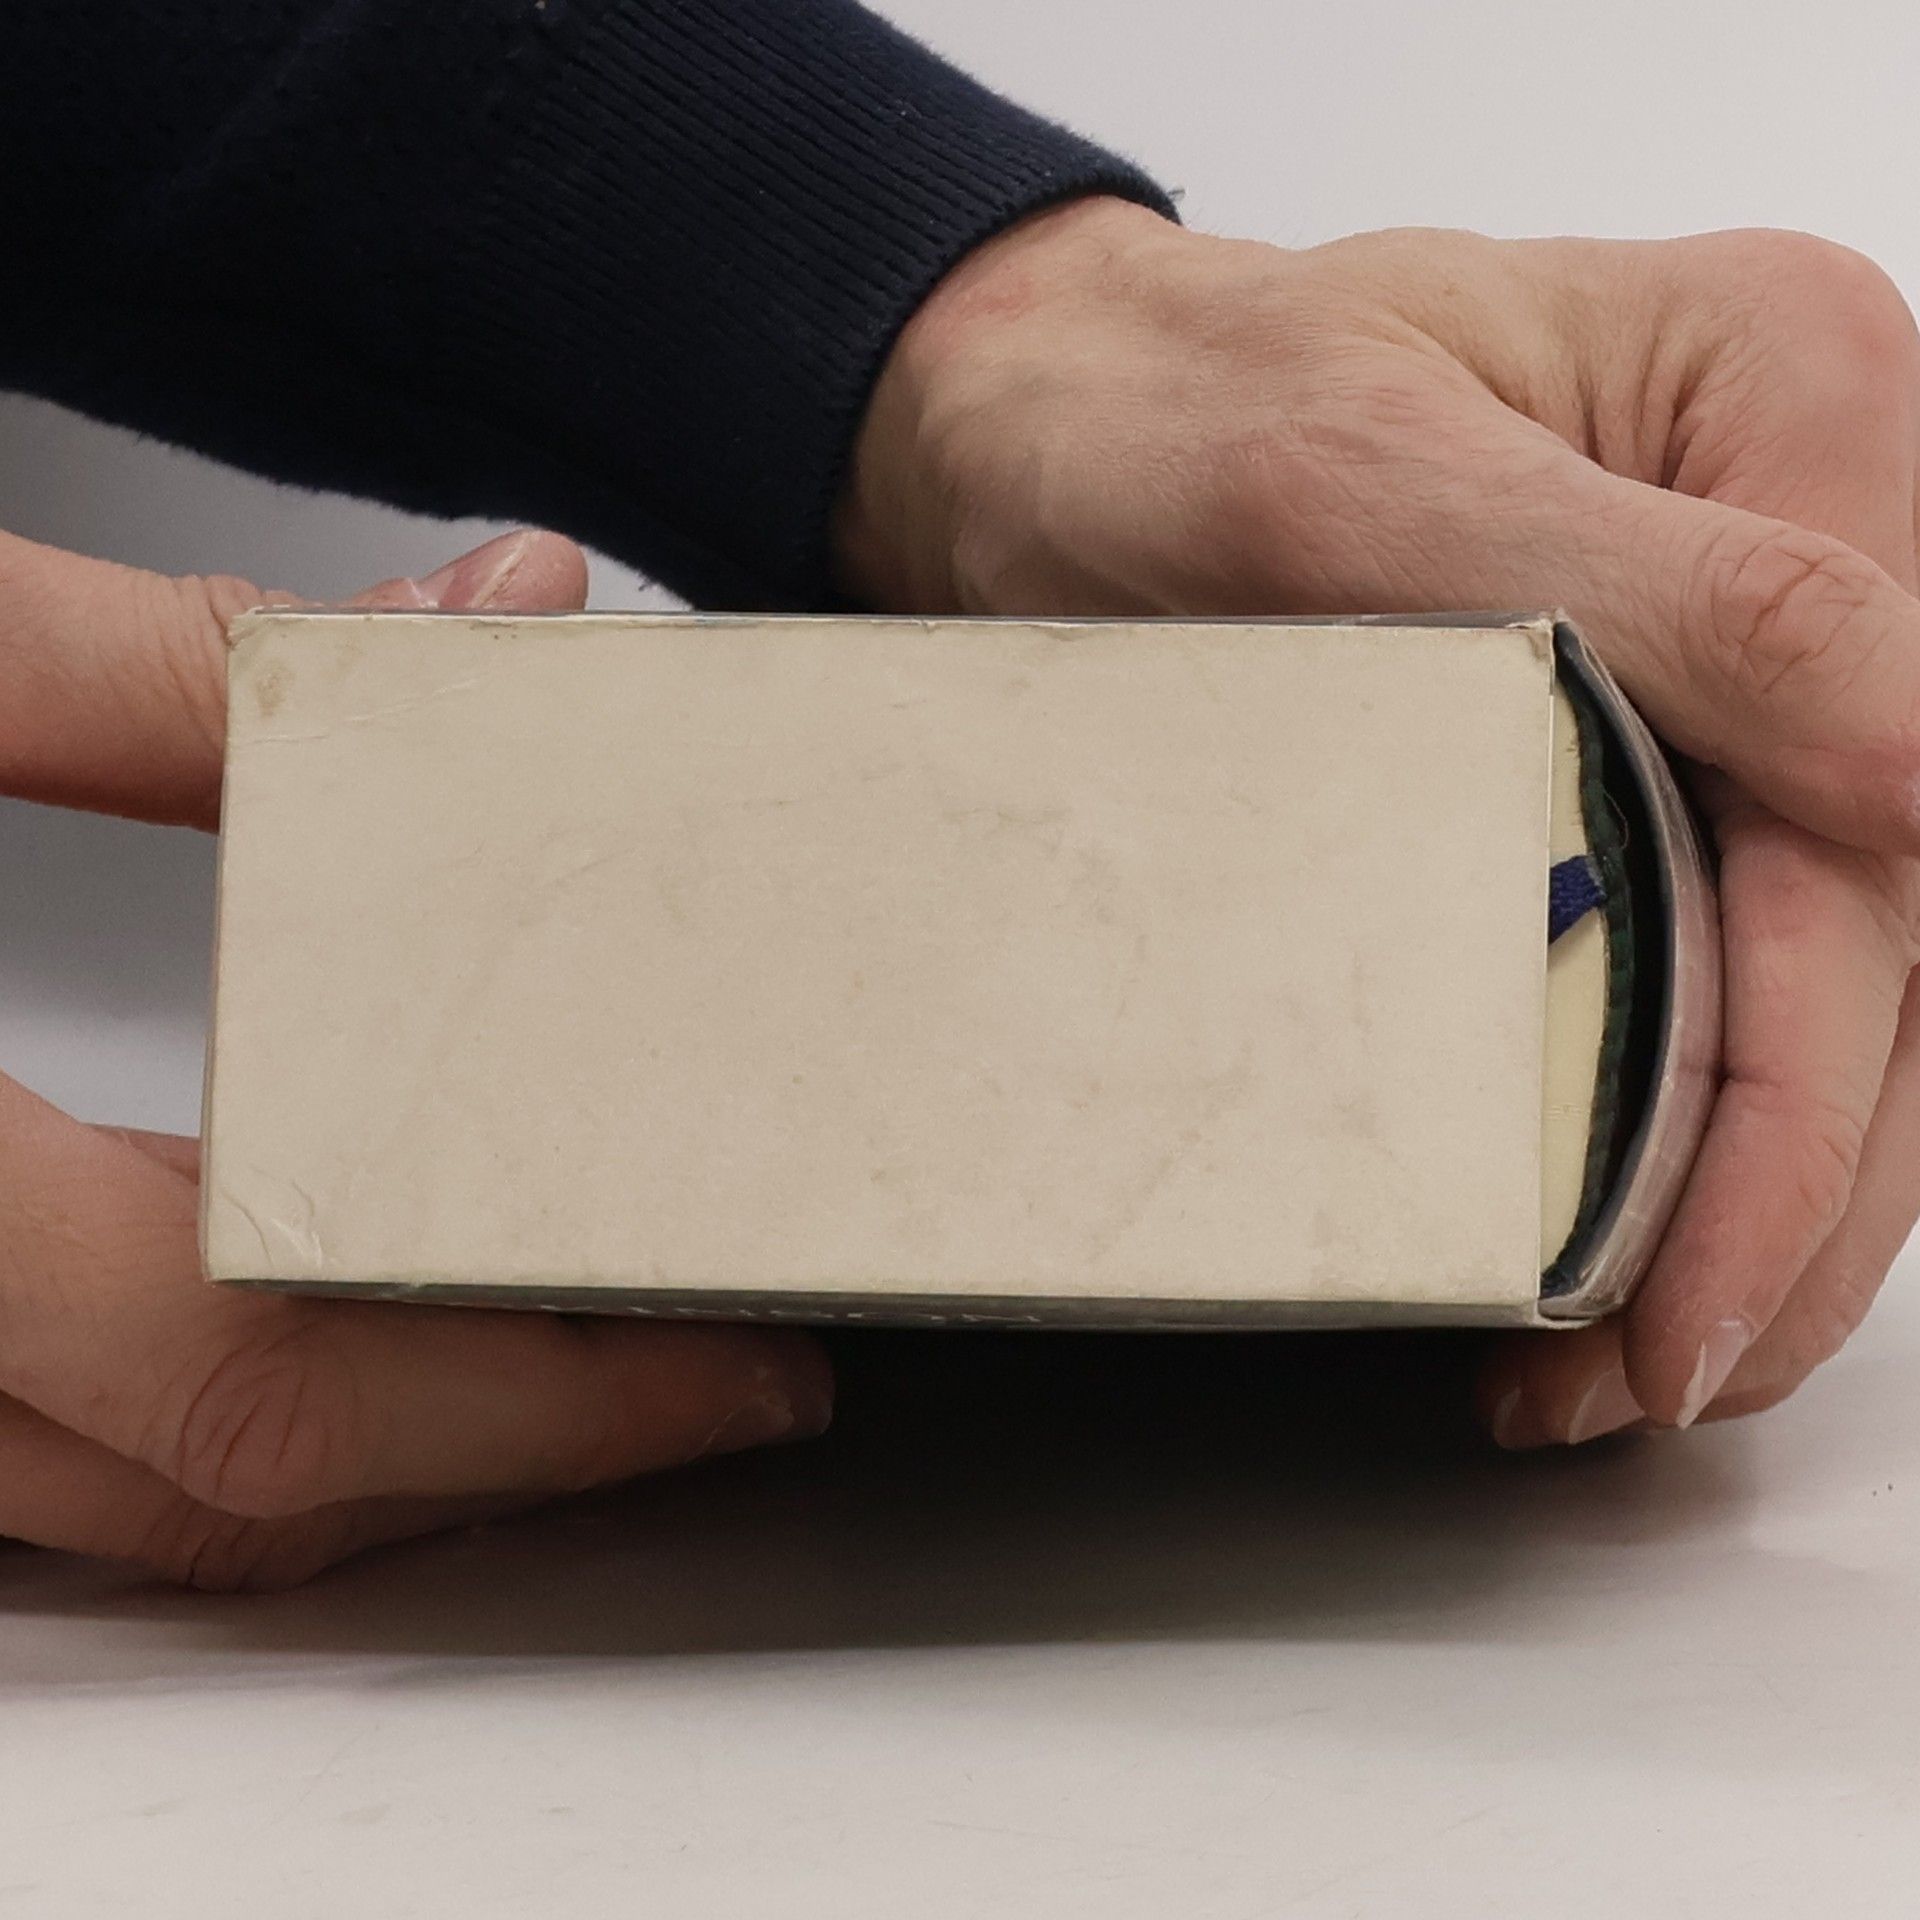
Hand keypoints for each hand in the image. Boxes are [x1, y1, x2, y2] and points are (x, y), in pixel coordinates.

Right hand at [0, 528, 830, 1586]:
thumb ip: (190, 659)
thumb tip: (497, 615)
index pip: (256, 1371)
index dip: (533, 1399)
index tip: (730, 1372)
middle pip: (224, 1486)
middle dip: (500, 1452)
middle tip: (700, 1380)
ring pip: (127, 1509)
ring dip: (371, 1451)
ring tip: (564, 1356)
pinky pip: (39, 1455)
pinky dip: (212, 1414)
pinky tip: (324, 1315)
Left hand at [837, 202, 1919, 1442]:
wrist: (1032, 430)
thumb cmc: (1158, 415)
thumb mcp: (1364, 480)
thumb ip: (1669, 604)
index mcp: (1792, 404)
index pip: (1874, 816)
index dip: (1807, 1090)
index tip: (1701, 1285)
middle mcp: (1809, 529)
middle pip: (1883, 927)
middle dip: (1785, 1185)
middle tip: (1654, 1363)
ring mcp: (1738, 654)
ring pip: (1827, 969)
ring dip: (1753, 1192)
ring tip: (1623, 1353)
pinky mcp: (1648, 742)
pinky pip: (1719, 948)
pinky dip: (1676, 1120)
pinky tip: (1607, 1236)